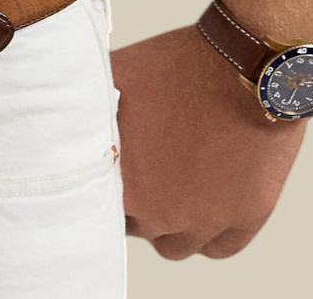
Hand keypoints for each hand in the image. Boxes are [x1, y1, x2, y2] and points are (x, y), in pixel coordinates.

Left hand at [110, 24, 307, 259]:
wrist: (247, 65)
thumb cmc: (182, 65)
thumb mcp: (120, 72)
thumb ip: (90, 99)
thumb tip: (65, 103)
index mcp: (127, 183)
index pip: (100, 205)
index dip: (106, 185)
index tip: (116, 167)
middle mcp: (162, 213)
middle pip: (137, 225)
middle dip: (137, 199)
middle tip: (144, 168)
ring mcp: (206, 220)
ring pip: (175, 245)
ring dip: (169, 221)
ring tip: (172, 185)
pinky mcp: (246, 218)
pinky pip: (219, 247)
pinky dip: (210, 231)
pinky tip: (204, 203)